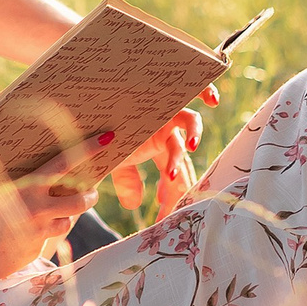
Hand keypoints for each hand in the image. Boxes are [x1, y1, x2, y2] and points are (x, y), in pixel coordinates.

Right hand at [0, 137, 106, 285]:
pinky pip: (50, 240)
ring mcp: (36, 232)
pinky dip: (43, 236)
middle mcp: (33, 207)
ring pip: (68, 222)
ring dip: (65, 218)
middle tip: (91, 192)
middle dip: (90, 195)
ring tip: (52, 216)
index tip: (107, 139)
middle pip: (79, 199)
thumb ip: (24, 193)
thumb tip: (48, 185)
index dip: (87, 151)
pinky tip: (22, 237)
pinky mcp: (34, 252)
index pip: (62, 164)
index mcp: (22, 186)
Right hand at [110, 84, 218, 218]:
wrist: (95, 93)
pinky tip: (212, 101)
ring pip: (189, 123)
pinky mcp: (167, 91)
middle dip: (178, 181)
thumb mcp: (115, 159)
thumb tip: (136, 206)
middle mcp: (169, 130)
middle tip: (172, 199)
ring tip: (188, 149)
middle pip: (183, 156)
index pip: (175, 176)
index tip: (166, 217)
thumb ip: (128, 180)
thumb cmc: (106, 127)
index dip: (173, 197)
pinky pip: (192, 88)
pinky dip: (204, 91)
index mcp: (160, 148)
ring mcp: (169, 109)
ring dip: (191, 136)